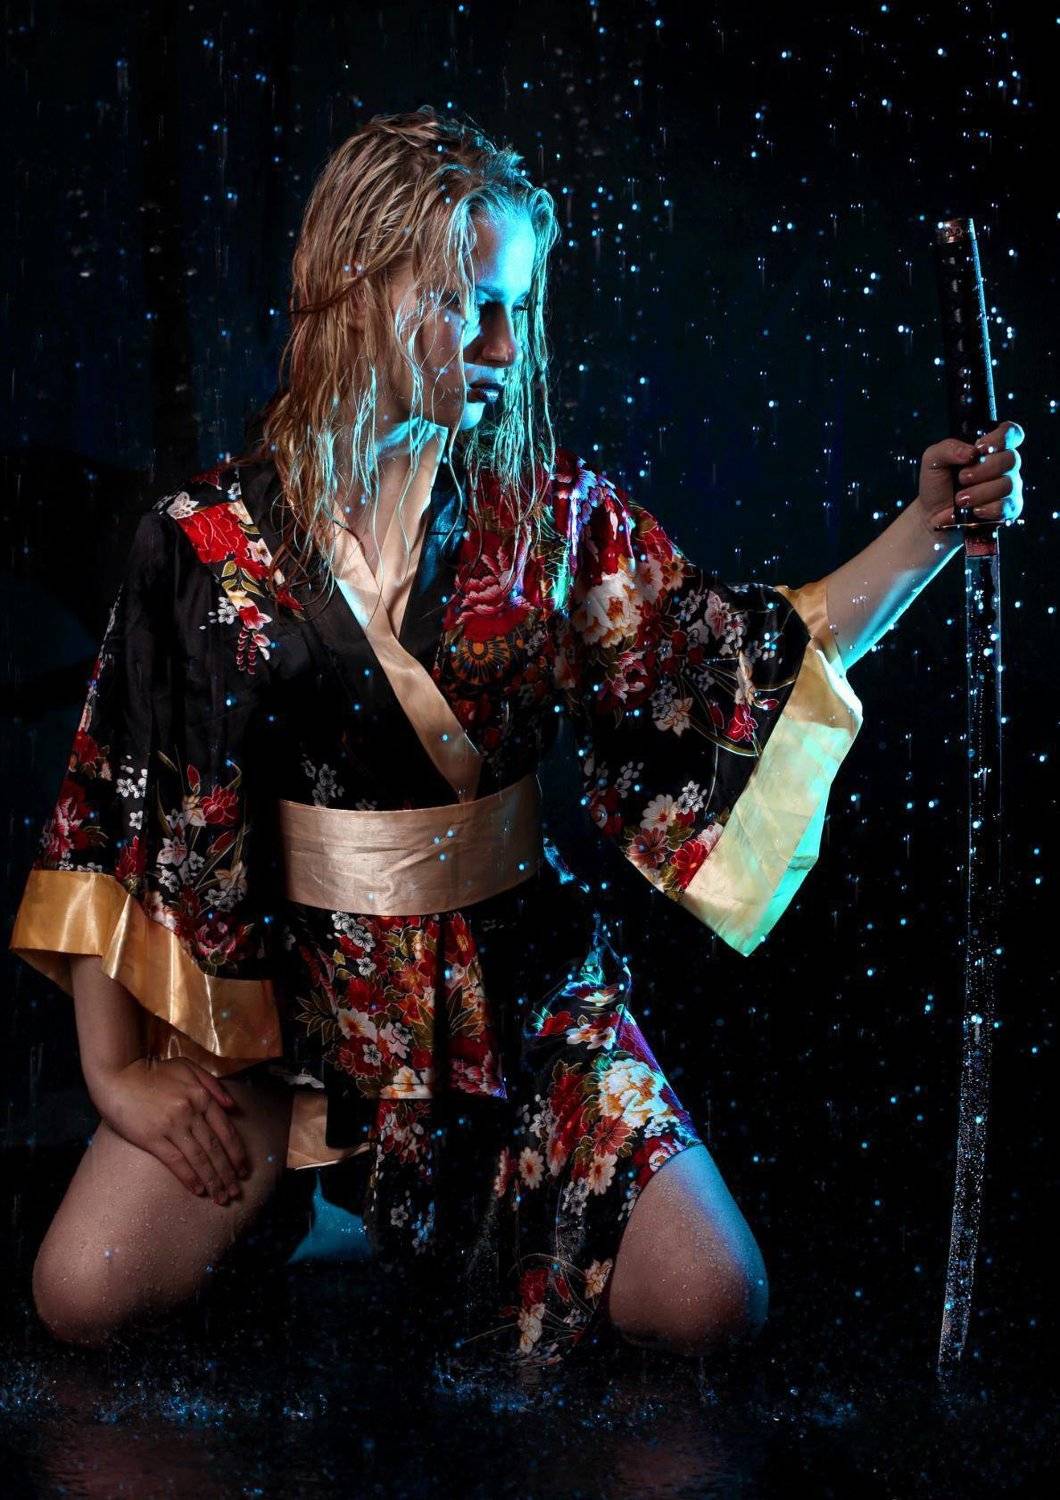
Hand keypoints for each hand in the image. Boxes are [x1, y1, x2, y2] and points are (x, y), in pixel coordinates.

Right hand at [91, 1056, 249, 1203]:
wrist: (118, 1075)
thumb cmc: (154, 1072)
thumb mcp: (188, 1068)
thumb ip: (213, 1085)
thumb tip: (233, 1107)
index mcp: (201, 1096)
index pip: (226, 1130)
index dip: (237, 1153)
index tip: (244, 1169)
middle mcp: (190, 1112)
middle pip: (215, 1148)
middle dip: (228, 1173)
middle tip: (235, 1191)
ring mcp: (171, 1126)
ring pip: (199, 1158)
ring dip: (212, 1180)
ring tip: (221, 1197)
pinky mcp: (152, 1138)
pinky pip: (175, 1162)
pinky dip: (189, 1178)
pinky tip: (198, 1190)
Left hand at [915, 419, 1024, 531]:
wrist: (932, 514)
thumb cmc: (937, 484)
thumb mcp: (933, 459)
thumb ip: (948, 448)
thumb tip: (971, 452)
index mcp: (989, 448)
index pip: (1010, 433)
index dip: (1001, 438)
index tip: (980, 448)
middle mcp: (1003, 465)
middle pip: (1011, 459)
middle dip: (983, 469)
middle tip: (962, 478)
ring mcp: (1008, 487)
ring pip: (1007, 484)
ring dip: (980, 492)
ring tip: (960, 498)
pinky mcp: (1008, 509)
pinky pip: (1007, 506)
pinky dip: (988, 508)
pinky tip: (974, 510)